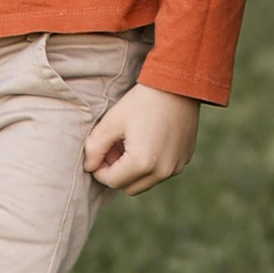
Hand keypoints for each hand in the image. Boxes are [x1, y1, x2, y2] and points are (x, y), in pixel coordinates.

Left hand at [83, 81, 200, 194]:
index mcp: (142, 164)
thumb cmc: (142, 101)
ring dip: (134, 170)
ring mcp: (176, 166)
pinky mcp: (184, 159)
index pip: (111, 181)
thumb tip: (89, 167)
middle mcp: (162, 171)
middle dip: (117, 173)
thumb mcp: (112, 121)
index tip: (98, 151)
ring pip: (146, 181)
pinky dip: (151, 164)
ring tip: (131, 143)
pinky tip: (148, 140)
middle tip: (114, 147)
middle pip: (129, 187)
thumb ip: (95, 147)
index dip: (99, 169)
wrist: (178, 85)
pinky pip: (161, 171)